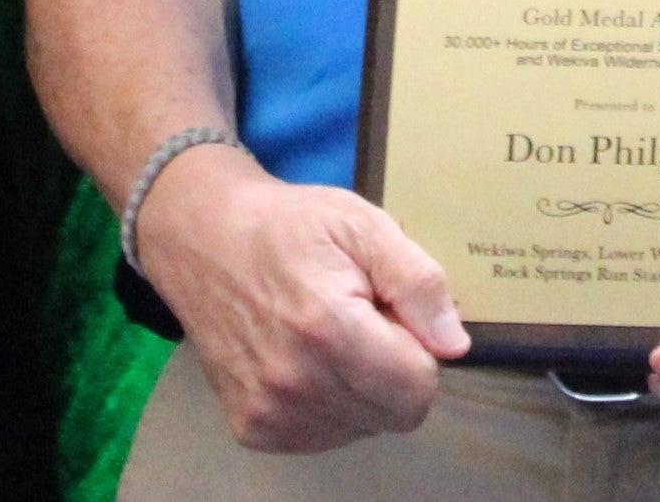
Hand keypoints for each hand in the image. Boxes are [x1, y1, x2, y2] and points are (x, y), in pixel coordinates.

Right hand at [140, 147, 469, 451]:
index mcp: (328, 331)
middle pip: (393, 414)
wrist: (205, 240)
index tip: (390, 311)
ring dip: (361, 388)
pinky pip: (324, 435)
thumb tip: (454, 345)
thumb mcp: (364, 225)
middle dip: (392, 368)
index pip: (417, 389)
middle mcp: (294, 385)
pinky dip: (329, 402)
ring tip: (330, 334)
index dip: (419, 348)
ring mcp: (268, 414)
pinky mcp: (251, 429)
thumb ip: (418, 283)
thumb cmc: (290, 226)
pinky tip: (306, 358)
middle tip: (360, 318)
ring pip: (361, 427)